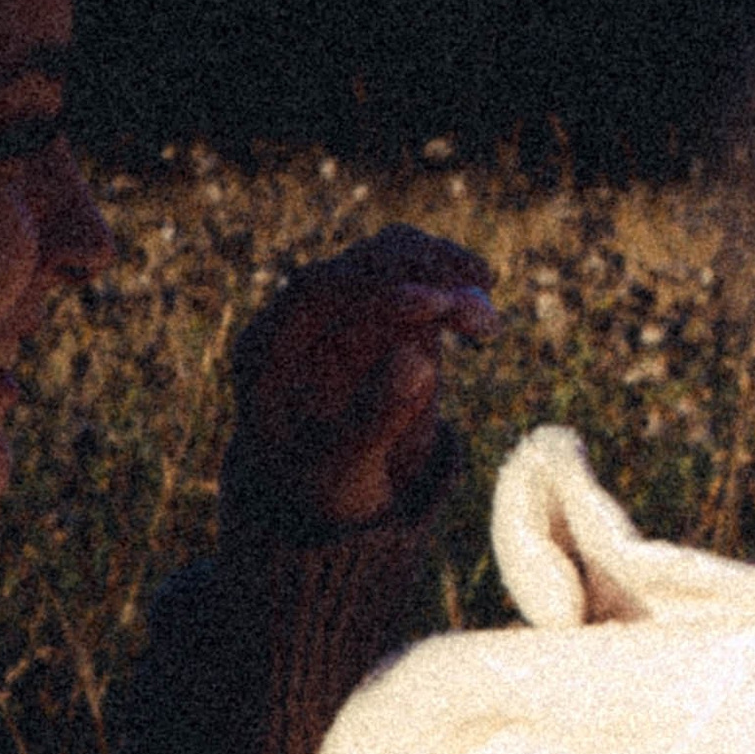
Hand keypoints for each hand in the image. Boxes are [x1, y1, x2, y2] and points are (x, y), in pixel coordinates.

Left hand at [229, 226, 495, 525]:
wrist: (327, 495)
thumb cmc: (323, 491)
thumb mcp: (345, 472)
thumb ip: (376, 418)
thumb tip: (418, 360)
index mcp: (265, 354)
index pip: (314, 291)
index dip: (375, 286)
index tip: (434, 301)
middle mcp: (296, 321)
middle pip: (360, 264)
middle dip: (424, 275)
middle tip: (482, 311)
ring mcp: (337, 309)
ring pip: (394, 258)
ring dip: (446, 276)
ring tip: (489, 328)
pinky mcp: (375, 309)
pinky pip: (418, 277)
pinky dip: (454, 288)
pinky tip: (483, 326)